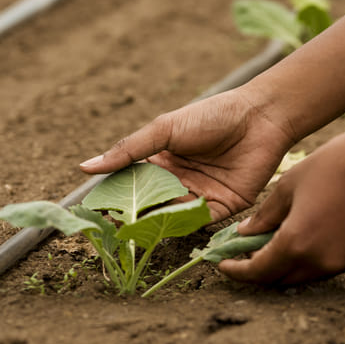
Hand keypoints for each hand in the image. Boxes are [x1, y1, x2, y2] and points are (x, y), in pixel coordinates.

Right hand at [79, 89, 295, 220]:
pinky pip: (200, 221)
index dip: (116, 197)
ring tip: (137, 227)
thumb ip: (128, 150)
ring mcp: (200, 195)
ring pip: (172, 216)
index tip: (97, 208)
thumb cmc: (211, 116)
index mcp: (162, 162)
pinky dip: (185, 224)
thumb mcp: (164, 129)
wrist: (259, 117)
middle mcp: (179, 181)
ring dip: (156, 222)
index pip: (132, 185)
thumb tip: (85, 167)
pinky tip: (170, 225)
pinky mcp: (224, 206)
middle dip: (133, 215)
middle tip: (114, 225)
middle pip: (150, 205)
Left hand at [218, 125, 344, 283]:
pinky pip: (331, 264)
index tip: (223, 265)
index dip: (237, 271)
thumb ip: (265, 215)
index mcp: (298, 243)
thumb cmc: (337, 163)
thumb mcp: (289, 185)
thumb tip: (244, 233)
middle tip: (245, 255)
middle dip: (260, 271)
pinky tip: (310, 235)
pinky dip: (314, 257)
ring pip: (307, 274)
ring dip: (288, 265)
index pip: (259, 272)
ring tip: (276, 242)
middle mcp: (322, 262)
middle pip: (282, 279)